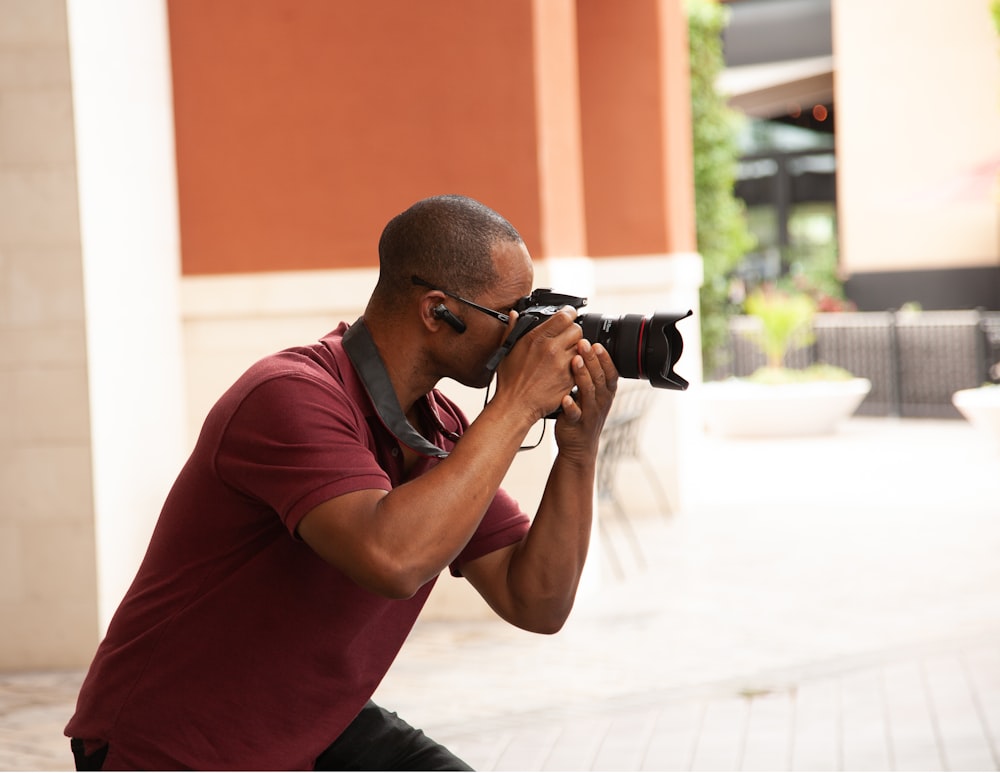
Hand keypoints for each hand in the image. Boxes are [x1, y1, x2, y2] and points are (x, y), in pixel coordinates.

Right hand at [495, 308, 582, 420]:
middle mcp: (551, 348)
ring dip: (576, 349)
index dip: (569, 314)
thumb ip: (513, 329)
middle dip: (573, 332)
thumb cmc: (510, 380)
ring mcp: (562, 364)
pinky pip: (581, 366)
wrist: (516, 405)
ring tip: (565, 356)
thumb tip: (515, 314)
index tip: (569, 315)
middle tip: (566, 339)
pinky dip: (576, 366)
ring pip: (582, 348)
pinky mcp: (570, 379)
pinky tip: (566, 369)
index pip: (564, 316)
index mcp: (536, 338)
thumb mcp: (507, 350)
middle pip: (577, 330)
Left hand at [553, 337, 617, 459]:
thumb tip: (585, 350)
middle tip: (583, 343)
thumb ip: (592, 376)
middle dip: (592, 359)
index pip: (611, 373)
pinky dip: (570, 406)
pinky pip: (575, 414)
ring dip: (583, 376)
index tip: (596, 344)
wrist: (579, 446)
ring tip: (575, 361)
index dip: (605, 358)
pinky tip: (565, 397)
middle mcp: (601, 402)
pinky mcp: (576, 424)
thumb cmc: (584, 414)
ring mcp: (590, 414)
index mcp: (606, 393)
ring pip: (589, 393)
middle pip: (600, 378)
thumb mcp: (593, 395)